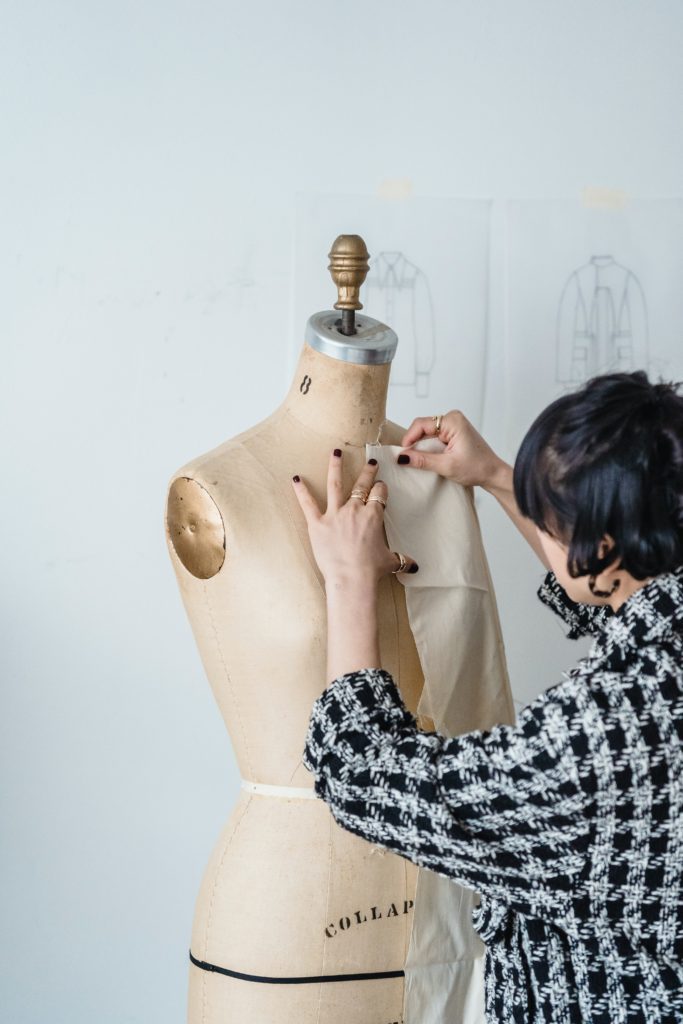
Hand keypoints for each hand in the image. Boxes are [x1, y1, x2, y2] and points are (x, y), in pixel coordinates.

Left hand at [291, 450, 418, 586]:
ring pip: (335, 485)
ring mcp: (335, 515)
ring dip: (335, 467)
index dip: (380, 489)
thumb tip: (414, 566)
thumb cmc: (371, 570)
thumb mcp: (390, 562)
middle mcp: (354, 510)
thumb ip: (402, 560)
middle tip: (369, 462)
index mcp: (373, 516)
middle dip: (367, 472)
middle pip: (361, 485)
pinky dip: (301, 491)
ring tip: (335, 453)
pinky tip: (295, 479)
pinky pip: (307, 504)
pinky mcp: (317, 524)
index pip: (379, 494)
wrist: (352, 579)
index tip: (380, 486)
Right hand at [396, 410, 505, 487]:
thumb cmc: (477, 467)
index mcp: (452, 421)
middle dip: (415, 443)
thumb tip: (402, 457)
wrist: (493, 473)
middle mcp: (452, 418)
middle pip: (423, 427)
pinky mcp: (453, 432)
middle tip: (410, 459)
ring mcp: (453, 424)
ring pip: (427, 432)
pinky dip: (429, 447)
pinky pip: (434, 436)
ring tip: (421, 460)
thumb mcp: (446, 466)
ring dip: (422, 446)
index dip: (409, 438)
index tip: (402, 454)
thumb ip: (422, 460)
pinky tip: (430, 457)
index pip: (421, 424)